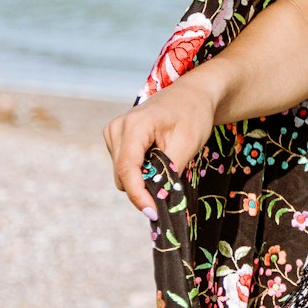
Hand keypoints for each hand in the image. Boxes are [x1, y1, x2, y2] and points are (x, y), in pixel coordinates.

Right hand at [103, 77, 216, 219]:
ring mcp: (113, 131)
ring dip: (143, 177)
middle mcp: (117, 128)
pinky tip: (156, 155)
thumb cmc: (193, 114)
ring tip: (166, 160)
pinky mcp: (115, 137)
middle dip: (144, 187)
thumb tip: (158, 198)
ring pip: (122, 173)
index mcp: (135, 125)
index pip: (127, 169)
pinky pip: (124, 165)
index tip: (153, 213)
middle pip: (123, 175)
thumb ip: (170, 171)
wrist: (192, 94)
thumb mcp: (188, 143)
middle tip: (170, 185)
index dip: (139, 195)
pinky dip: (140, 169)